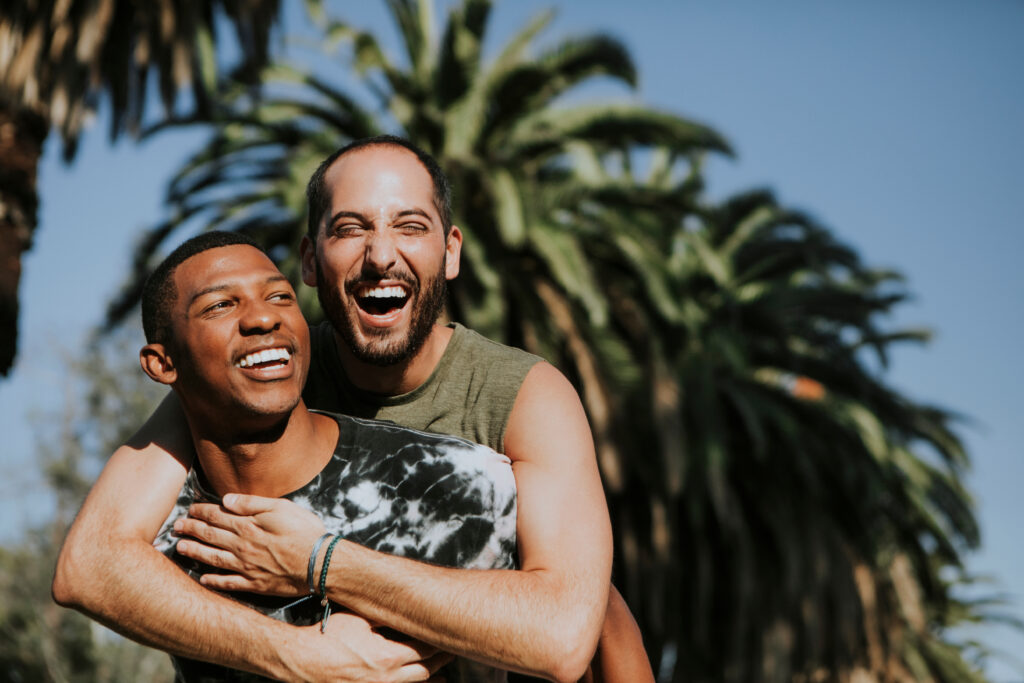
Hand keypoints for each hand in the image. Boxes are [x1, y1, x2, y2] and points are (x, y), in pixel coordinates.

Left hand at [173, 493, 324, 595]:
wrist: (319, 563)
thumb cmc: (304, 531)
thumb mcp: (281, 507)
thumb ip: (252, 503)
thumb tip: (226, 500)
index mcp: (247, 526)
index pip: (217, 516)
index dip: (201, 512)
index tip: (189, 509)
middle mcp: (241, 547)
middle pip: (210, 536)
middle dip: (191, 530)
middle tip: (176, 527)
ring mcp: (245, 567)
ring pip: (212, 559)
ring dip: (194, 552)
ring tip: (180, 548)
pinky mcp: (254, 584)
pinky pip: (227, 583)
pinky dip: (213, 581)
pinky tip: (202, 579)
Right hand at [285, 611, 452, 682]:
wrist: (302, 659)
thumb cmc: (328, 636)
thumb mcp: (360, 619)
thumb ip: (387, 616)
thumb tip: (408, 608)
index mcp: (388, 656)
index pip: (425, 648)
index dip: (439, 641)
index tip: (447, 634)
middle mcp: (387, 679)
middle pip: (426, 671)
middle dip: (441, 661)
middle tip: (451, 652)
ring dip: (431, 680)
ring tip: (443, 676)